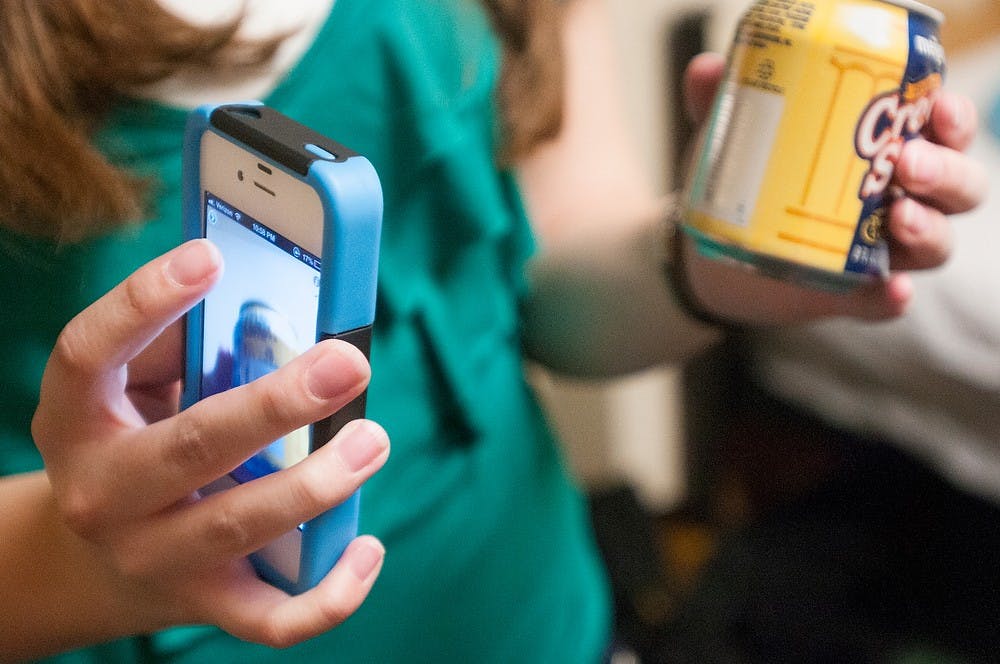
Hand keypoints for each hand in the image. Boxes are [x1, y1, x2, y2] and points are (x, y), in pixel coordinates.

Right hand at [31, 239, 388, 647]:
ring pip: (238, 526)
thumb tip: (273, 302)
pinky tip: (368, 548)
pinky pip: (270, 618)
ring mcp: (151, 555)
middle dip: (278, 404)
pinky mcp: (201, 603)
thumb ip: (189, 341)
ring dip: (317, 484)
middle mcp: (104, 491)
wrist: (88, 561)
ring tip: (372, 439)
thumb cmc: (136, 439)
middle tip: (348, 363)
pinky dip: (329, 595)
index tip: (210, 256)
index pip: (90, 351)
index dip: (145, 302)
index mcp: (77, 416)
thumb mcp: (135, 385)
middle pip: (192, 445)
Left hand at [678, 52, 987, 323]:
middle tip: (908, 164)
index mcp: (889, 149)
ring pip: (934, 244)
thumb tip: (706, 71)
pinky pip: (884, 303)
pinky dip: (891, 299)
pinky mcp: (851, 295)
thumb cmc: (745, 178)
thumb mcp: (736, 135)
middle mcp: (899, 199)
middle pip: (956, 186)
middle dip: (944, 173)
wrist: (707, 251)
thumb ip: (723, 103)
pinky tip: (891, 291)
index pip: (945, 129)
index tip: (937, 109)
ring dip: (928, 230)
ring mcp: (879, 251)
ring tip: (899, 218)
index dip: (953, 119)